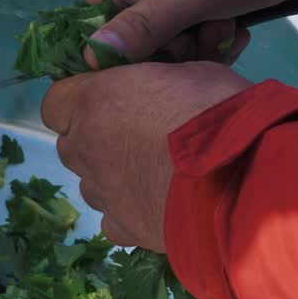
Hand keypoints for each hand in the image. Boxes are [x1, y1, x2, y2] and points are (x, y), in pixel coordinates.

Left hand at [41, 62, 252, 250]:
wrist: (241, 177)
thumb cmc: (217, 112)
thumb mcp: (189, 72)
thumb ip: (152, 84)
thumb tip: (152, 91)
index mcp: (93, 101)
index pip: (55, 103)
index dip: (78, 103)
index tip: (106, 101)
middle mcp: (85, 148)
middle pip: (70, 144)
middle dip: (94, 139)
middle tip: (137, 135)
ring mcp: (101, 191)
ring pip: (91, 183)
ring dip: (110, 176)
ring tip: (153, 172)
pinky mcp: (124, 226)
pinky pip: (113, 218)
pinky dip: (128, 212)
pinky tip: (157, 204)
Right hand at [85, 0, 297, 65]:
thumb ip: (140, 28)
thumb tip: (89, 58)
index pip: (97, 43)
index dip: (130, 63)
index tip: (167, 59)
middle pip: (136, 52)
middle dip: (177, 54)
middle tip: (209, 33)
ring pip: (168, 52)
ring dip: (202, 49)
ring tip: (227, 25)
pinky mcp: (191, 6)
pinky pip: (190, 42)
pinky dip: (214, 41)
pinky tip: (235, 28)